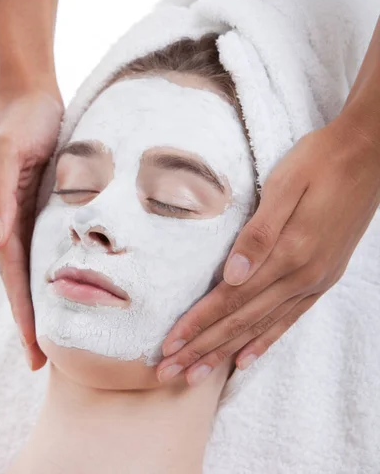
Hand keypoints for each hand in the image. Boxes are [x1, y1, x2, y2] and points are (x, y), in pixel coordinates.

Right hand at [0, 84, 63, 369]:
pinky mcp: (45, 205)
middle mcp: (12, 222)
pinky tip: (68, 285)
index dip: (24, 313)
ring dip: (43, 301)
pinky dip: (55, 271)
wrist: (31, 99)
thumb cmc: (20, 123)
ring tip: (56, 334)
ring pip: (35, 268)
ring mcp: (28, 216)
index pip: (13, 276)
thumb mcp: (5, 153)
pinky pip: (48, 245)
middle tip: (43, 361)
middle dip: (31, 320)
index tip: (35, 349)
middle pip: (23, 280)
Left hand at [156, 115, 379, 385]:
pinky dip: (265, 341)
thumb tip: (231, 276)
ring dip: (226, 352)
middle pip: (242, 320)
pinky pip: (289, 319)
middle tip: (170, 373)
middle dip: (203, 348)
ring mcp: (316, 279)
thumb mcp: (285, 185)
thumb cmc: (319, 161)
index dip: (197, 324)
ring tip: (198, 375)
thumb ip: (258, 233)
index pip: (231, 298)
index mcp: (289, 251)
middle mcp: (303, 275)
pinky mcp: (324, 277)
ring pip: (262, 326)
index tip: (169, 346)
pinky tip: (246, 356)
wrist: (368, 155)